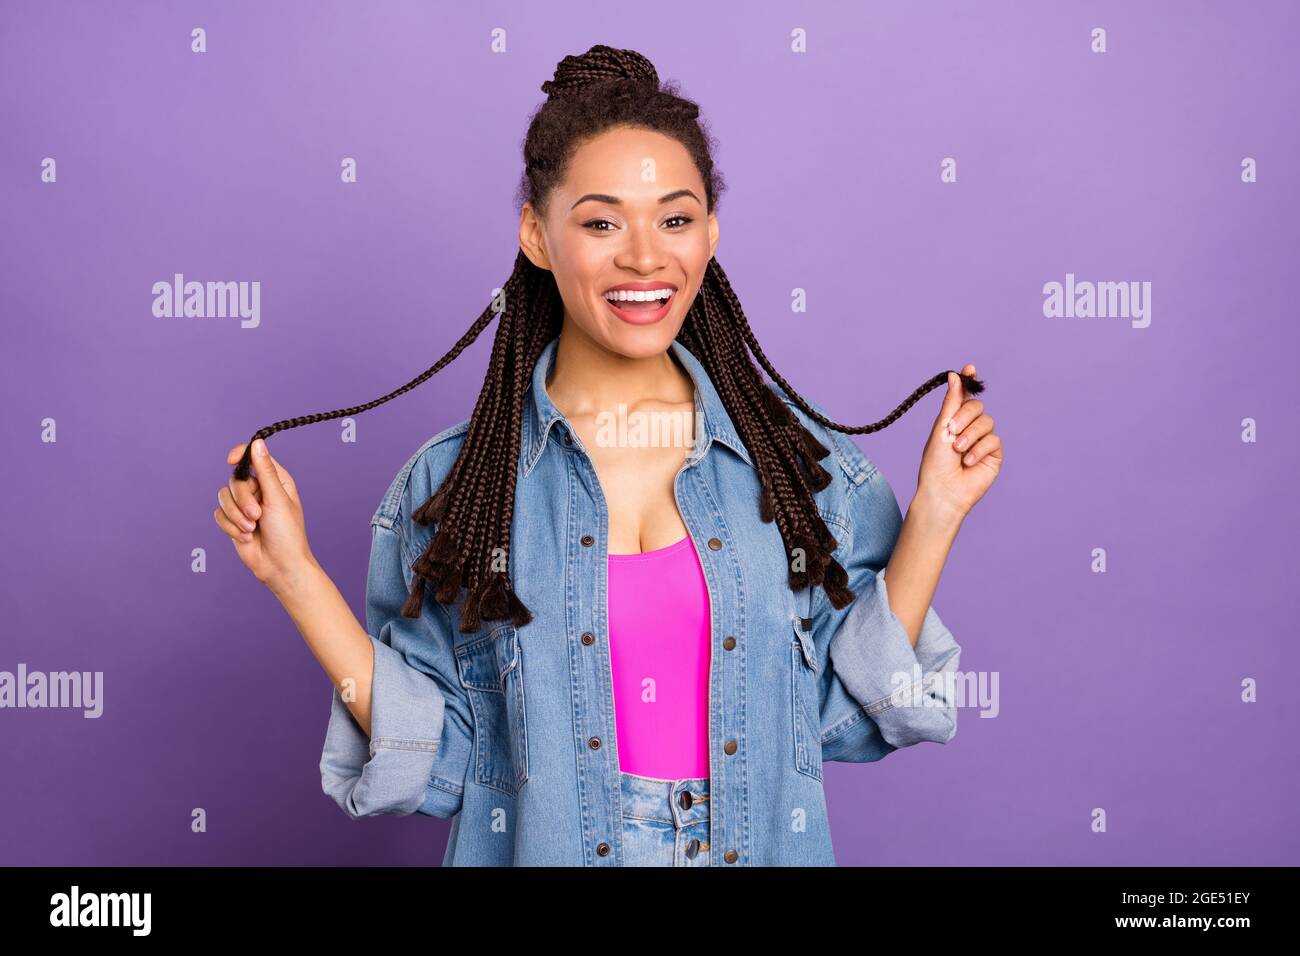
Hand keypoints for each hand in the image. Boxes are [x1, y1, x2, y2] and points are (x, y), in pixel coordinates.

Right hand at [214, 439, 315, 591]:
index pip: (254, 457)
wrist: (280, 566)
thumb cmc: (287, 534)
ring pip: (223, 497)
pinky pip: (219, 514)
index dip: (240, 454)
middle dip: (242, 500)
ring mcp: (245, 505)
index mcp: (276, 480)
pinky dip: (230, 527)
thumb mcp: (278, 499)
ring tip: (252, 529)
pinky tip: (246, 537)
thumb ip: (265, 472)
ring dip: (236, 516)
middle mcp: (259, 490)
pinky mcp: (233, 520)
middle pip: (234, 480)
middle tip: (257, 515)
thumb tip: (258, 443)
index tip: (230, 460)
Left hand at [914, 363, 1002, 522]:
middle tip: (951, 430)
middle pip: (977, 407)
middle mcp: (969, 428)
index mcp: (953, 421)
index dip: (969, 381)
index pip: (965, 396)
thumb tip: (954, 375)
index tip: (969, 367)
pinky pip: (993, 440)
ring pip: (987, 422)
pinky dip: (979, 449)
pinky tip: (968, 462)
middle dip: (964, 416)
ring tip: (958, 451)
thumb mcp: (941, 429)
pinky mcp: (994, 454)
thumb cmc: (935, 464)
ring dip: (970, 435)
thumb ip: (951, 403)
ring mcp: (983, 441)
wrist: (942, 490)